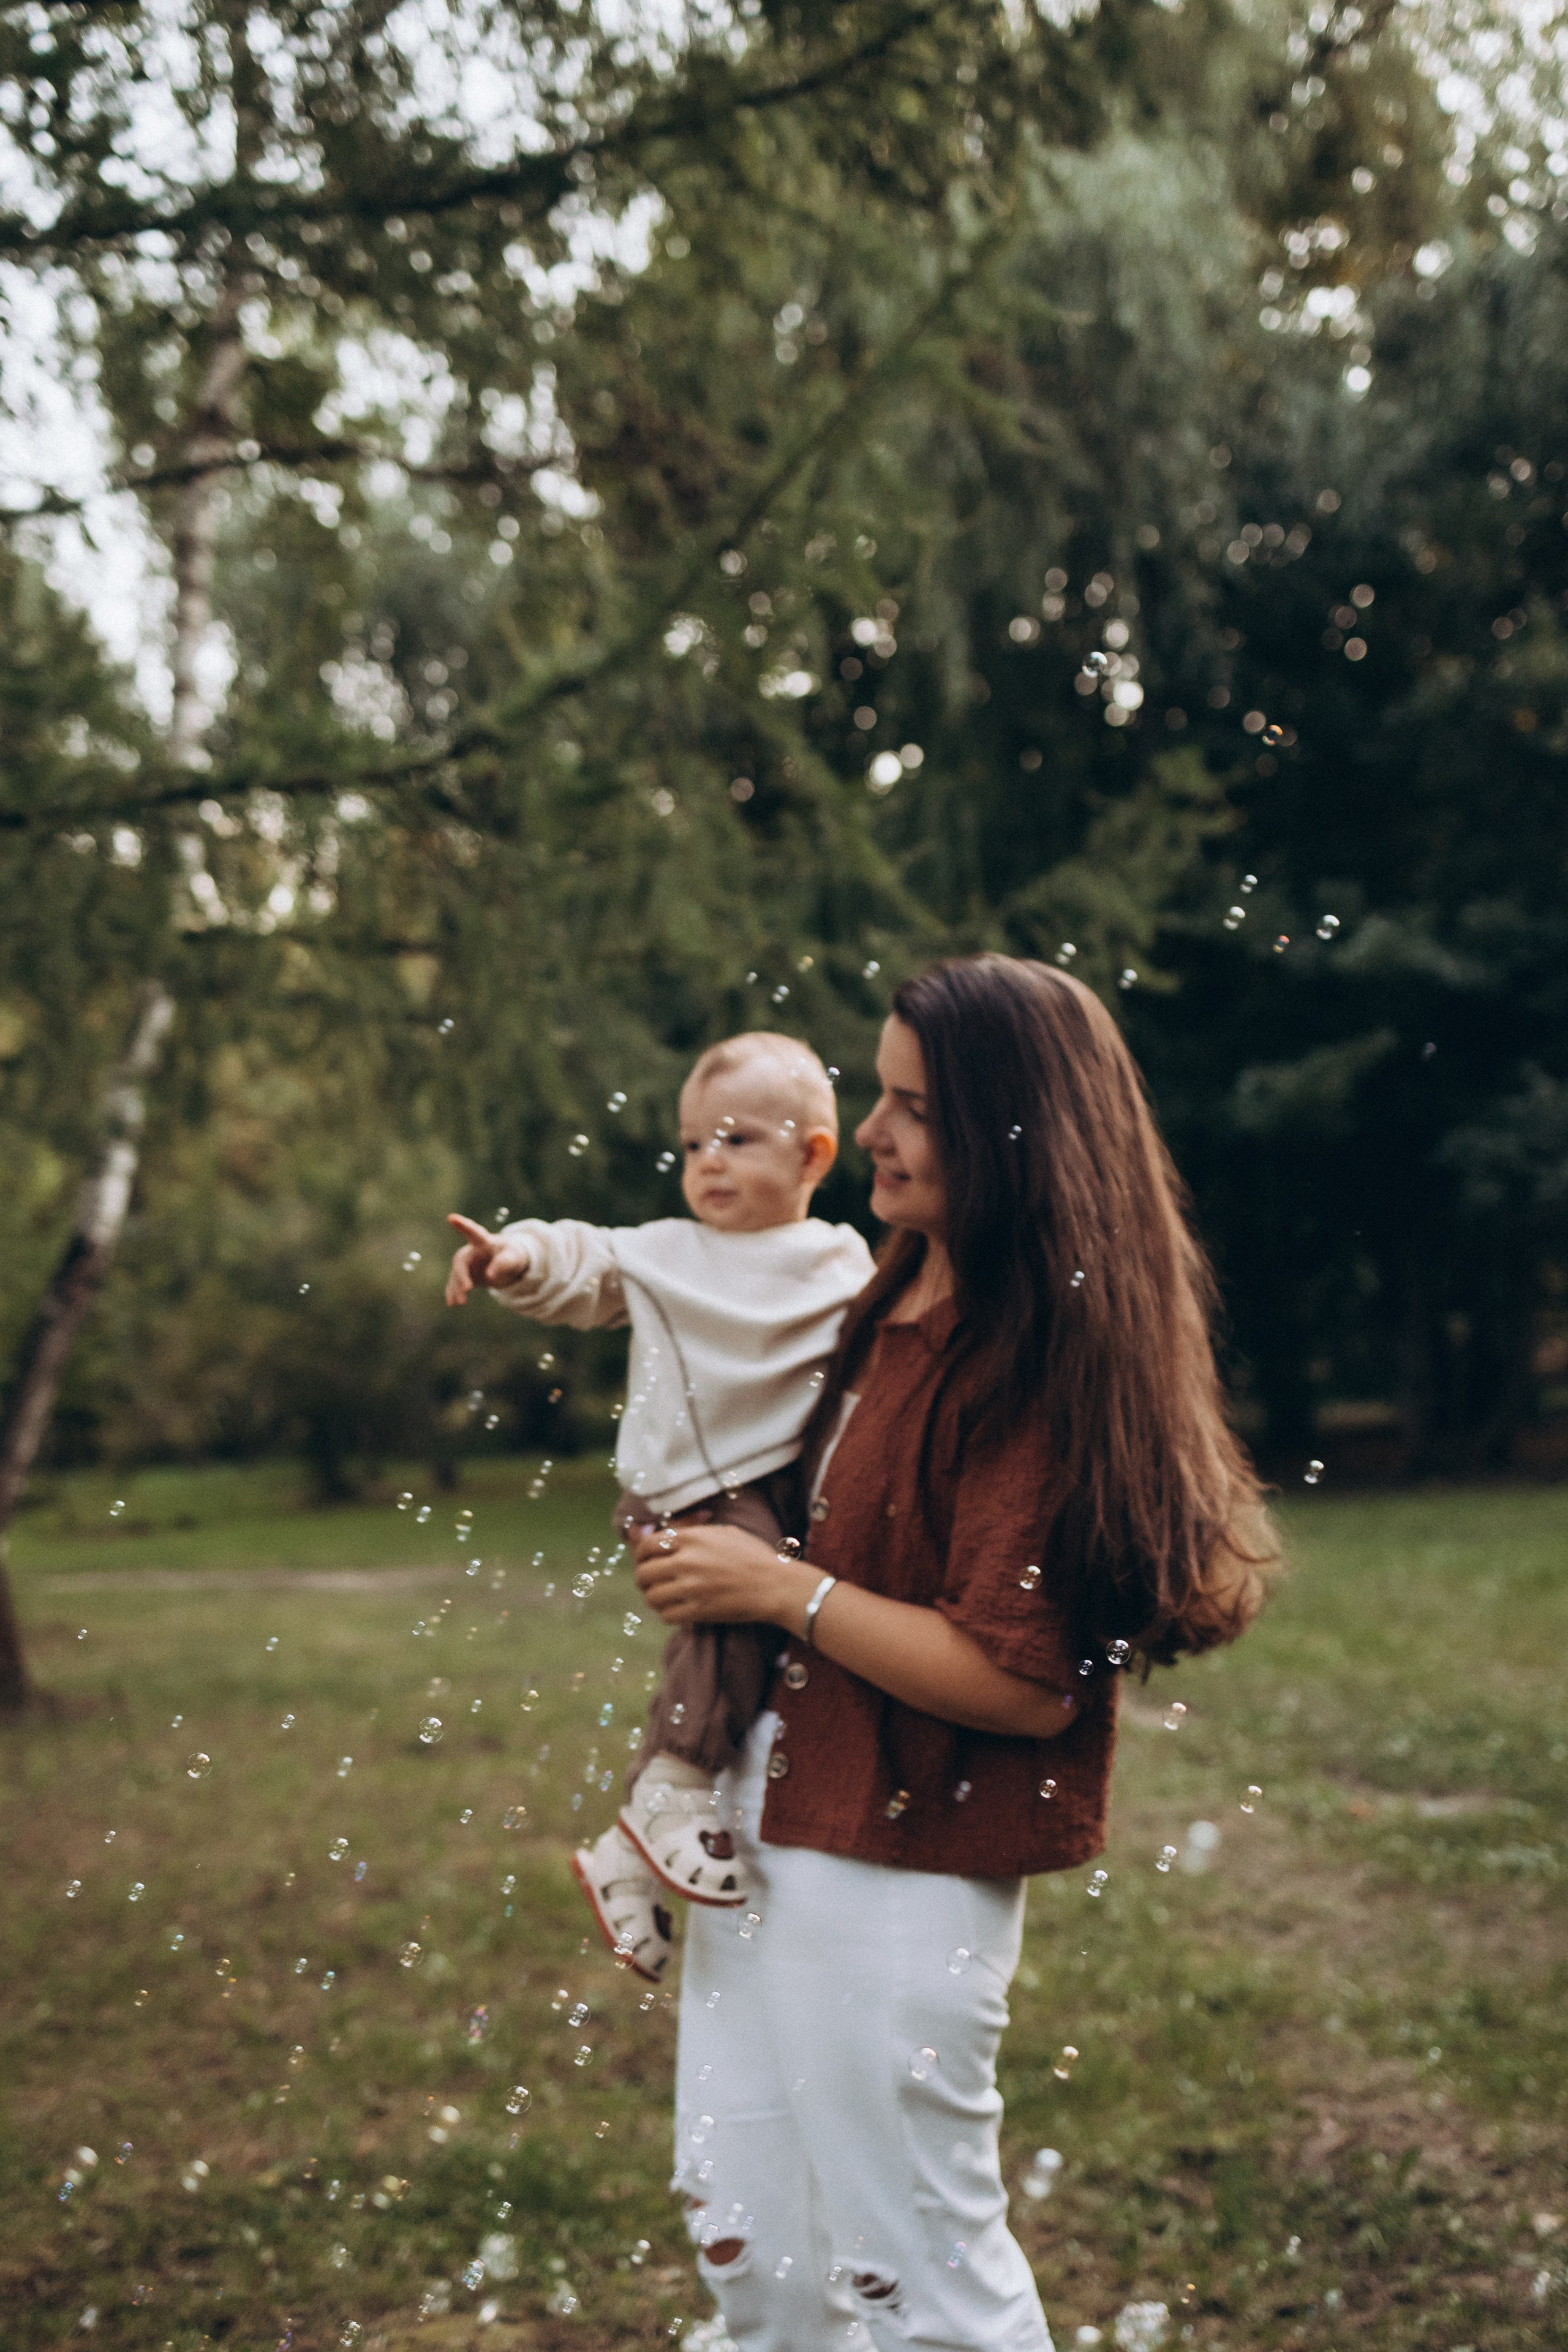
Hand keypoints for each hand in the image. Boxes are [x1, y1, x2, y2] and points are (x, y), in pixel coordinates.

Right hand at [444, 1213, 531, 1304]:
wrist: (507, 1264)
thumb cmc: (511, 1255)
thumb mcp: (513, 1258)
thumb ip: (503, 1263)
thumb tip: (490, 1275)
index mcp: (484, 1242)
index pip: (473, 1232)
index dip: (463, 1225)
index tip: (451, 1217)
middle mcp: (471, 1251)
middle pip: (461, 1261)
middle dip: (462, 1275)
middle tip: (467, 1289)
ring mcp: (466, 1264)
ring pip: (456, 1275)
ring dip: (457, 1288)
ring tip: (460, 1303)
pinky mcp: (464, 1275)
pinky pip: (455, 1284)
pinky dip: (454, 1293)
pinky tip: (452, 1303)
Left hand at [631, 1520, 817, 1631]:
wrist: (776, 1585)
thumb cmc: (753, 1555)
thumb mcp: (723, 1532)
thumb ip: (691, 1531)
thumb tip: (662, 1533)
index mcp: (692, 1538)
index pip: (647, 1545)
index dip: (640, 1554)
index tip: (645, 1561)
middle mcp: (687, 1561)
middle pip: (643, 1573)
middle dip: (644, 1579)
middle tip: (652, 1582)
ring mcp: (692, 1587)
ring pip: (651, 1596)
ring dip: (654, 1598)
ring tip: (663, 1597)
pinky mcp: (699, 1611)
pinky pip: (666, 1615)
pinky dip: (667, 1613)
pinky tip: (676, 1609)